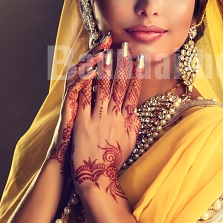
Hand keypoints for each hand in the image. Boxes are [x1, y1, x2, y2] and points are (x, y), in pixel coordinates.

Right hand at [47, 32, 112, 175]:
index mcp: (94, 97)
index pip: (104, 71)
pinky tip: (90, 72)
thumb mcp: (108, 127)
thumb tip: (133, 109)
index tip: (123, 47)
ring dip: (91, 62)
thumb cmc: (89, 144)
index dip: (112, 58)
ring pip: (80, 75)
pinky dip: (82, 80)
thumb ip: (119, 115)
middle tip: (109, 38)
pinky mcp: (67, 109)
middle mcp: (82, 95)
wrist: (70, 160)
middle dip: (100, 52)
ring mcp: (74, 101)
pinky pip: (73, 90)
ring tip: (101, 51)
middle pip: (91, 67)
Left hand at [71, 42, 143, 201]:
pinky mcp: (82, 121)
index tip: (141, 60)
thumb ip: (133, 124)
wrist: (97, 175)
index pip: (133, 91)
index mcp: (126, 119)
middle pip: (119, 85)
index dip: (137, 74)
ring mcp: (97, 117)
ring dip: (105, 68)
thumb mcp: (130, 141)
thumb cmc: (113, 159)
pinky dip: (86, 84)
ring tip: (108, 52)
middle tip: (125, 48)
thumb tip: (136, 112)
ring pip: (102, 88)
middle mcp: (113, 115)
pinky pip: (84, 98)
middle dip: (122, 64)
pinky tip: (87, 71)